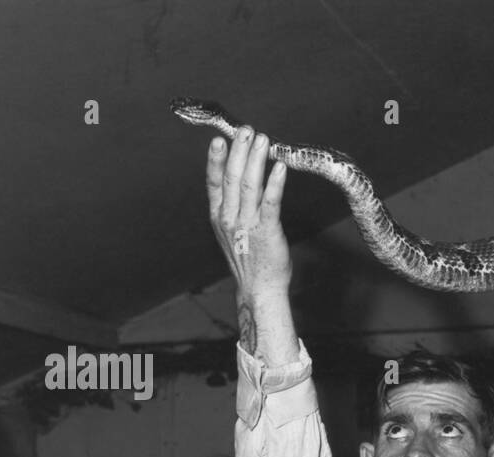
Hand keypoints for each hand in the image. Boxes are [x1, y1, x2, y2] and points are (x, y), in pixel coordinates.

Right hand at [207, 127, 291, 303]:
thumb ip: (233, 208)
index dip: (215, 159)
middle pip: (232, 178)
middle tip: (246, 130)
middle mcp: (229, 218)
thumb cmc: (249, 261)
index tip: (219, 139)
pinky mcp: (267, 232)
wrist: (258, 290)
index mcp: (219, 217)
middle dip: (240, 151)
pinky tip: (279, 168)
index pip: (214, 183)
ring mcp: (247, 225)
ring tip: (262, 140)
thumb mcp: (232, 233)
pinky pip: (271, 203)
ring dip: (256, 160)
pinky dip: (275, 183)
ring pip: (249, 186)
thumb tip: (242, 182)